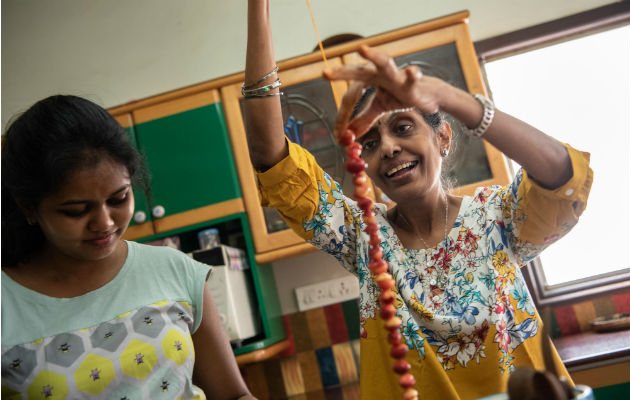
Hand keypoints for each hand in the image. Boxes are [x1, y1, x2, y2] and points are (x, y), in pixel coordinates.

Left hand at [323, 45, 448, 138]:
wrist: (427, 94)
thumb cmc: (401, 96)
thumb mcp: (379, 108)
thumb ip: (363, 119)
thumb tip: (347, 135)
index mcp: (368, 80)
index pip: (351, 96)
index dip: (343, 116)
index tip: (338, 136)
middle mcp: (379, 73)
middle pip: (358, 72)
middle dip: (342, 72)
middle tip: (325, 73)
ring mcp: (395, 75)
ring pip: (384, 62)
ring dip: (374, 56)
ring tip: (362, 49)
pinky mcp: (411, 81)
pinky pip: (412, 77)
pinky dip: (413, 74)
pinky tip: (413, 73)